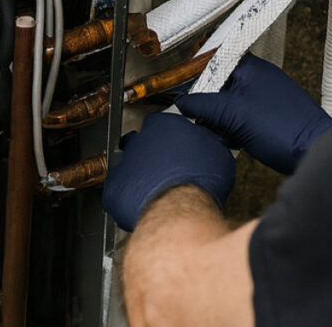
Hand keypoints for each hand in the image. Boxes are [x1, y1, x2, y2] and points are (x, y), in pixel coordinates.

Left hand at [103, 112, 235, 231]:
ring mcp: (123, 164)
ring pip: (128, 165)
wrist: (180, 210)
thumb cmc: (200, 181)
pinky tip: (143, 203)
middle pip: (140, 142)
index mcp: (164, 126)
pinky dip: (128, 197)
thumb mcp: (217, 153)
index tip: (175, 143)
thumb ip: (205, 142)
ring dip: (139, 174)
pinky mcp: (114, 190)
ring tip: (155, 188)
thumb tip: (206, 144)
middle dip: (151, 154)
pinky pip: (118, 191)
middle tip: (166, 168)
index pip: (160, 122)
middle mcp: (139, 140)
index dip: (168, 136)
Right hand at [176, 55, 331, 174]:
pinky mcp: (269, 115)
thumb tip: (183, 102)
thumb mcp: (232, 115)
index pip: (214, 63)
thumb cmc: (283, 129)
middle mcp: (259, 78)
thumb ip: (203, 105)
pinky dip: (235, 128)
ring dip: (222, 120)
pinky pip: (242, 117)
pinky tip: (236, 140)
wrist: (311, 151)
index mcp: (251, 68)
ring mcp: (265, 97)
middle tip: (207, 120)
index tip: (187, 94)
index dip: (197, 79)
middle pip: (219, 86)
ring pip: (230, 104)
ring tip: (227, 134)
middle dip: (210, 106)